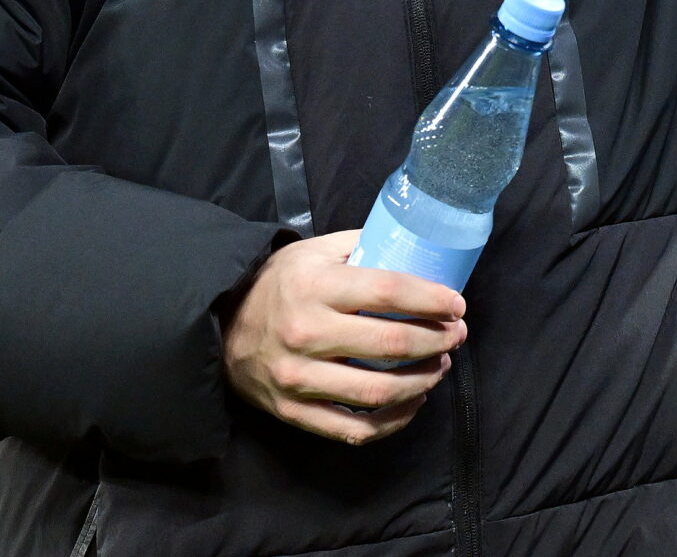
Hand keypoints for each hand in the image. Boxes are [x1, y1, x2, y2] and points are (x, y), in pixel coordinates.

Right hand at [221, 230, 466, 443]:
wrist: (220, 328)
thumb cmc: (276, 285)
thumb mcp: (311, 252)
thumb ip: (359, 248)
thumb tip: (413, 248)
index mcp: (314, 287)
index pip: (387, 292)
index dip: (431, 300)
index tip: (456, 304)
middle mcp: (306, 333)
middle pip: (390, 344)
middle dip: (437, 340)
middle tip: (456, 335)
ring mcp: (299, 378)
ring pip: (378, 392)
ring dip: (422, 381)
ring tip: (439, 366)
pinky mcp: (294, 411)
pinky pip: (355, 428)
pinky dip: (394, 420)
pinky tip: (412, 401)